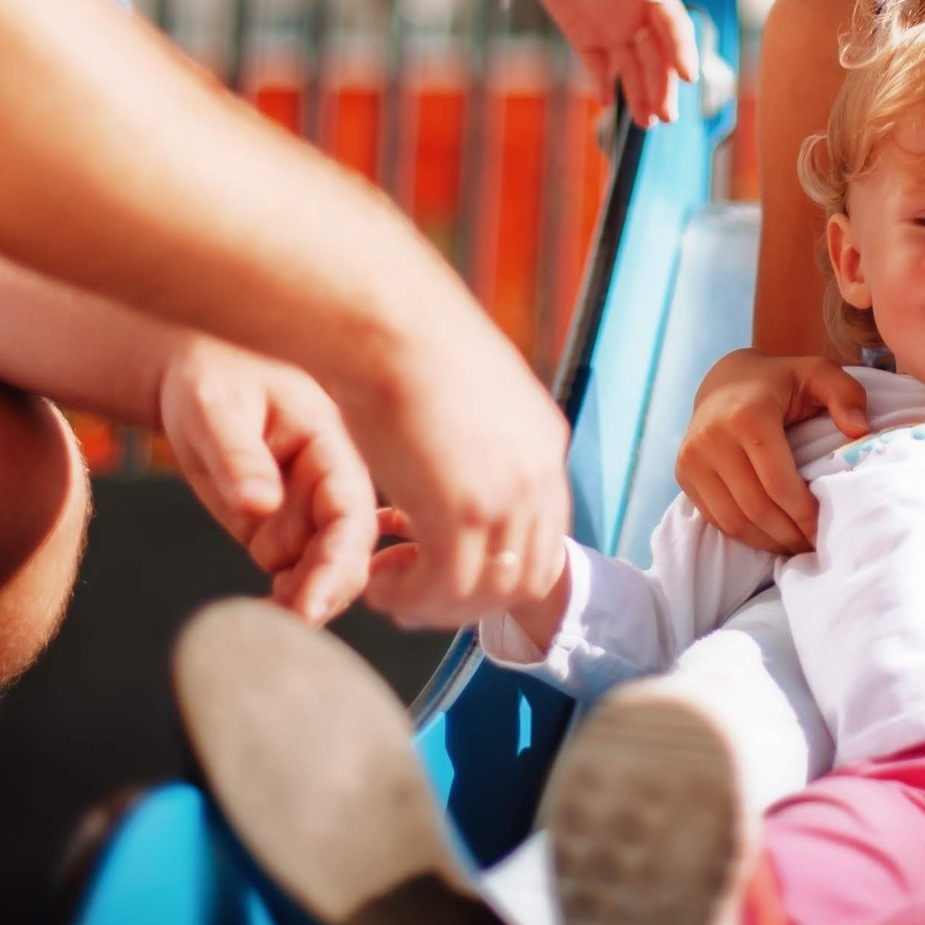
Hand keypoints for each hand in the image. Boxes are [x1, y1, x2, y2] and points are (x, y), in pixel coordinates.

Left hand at [157, 334, 379, 624]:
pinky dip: (283, 604)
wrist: (195, 371)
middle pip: (350, 555)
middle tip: (278, 630)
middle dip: (323, 596)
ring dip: (302, 607)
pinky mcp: (282, 530)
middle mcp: (331, 482)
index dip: (340, 563)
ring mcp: (309, 510)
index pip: (352, 512)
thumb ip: (238, 454)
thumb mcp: (215, 407)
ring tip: (260, 629)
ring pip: (325, 574)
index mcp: (331, 445)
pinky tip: (256, 619)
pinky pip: (295, 578)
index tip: (312, 606)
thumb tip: (259, 506)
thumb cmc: (212, 373)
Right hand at [335, 291, 572, 630]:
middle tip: (421, 596)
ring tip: (391, 590)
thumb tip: (454, 455)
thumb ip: (477, 435)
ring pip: (487, 591)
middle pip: (527, 574)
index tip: (454, 570)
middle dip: (474, 599)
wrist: (386, 318)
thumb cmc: (406, 339)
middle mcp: (536, 472)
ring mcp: (503, 495)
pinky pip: (445, 587)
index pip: (545, 534)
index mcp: (543, 440)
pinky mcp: (460, 512)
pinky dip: (412, 600)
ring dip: (438, 605)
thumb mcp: (467, 391)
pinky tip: (379, 583)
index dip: (499, 565)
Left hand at [520, 0, 698, 124]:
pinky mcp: (585, 37)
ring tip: (648, 124)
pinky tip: (607, 103)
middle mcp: (638, 13)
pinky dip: (602, 85)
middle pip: (657, 57)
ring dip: (641, 95)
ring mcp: (613, 27)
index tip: (690, 77)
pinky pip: (597, 67)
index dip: (683, 51)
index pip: (674, 26)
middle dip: (664, 87)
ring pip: (632, 69)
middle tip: (667, 117)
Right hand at [674, 349, 870, 552]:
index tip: (826, 527)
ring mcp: (692, 457)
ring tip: (796, 544)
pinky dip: (746, 535)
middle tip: (815, 543)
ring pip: (734, 521)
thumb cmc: (780, 382)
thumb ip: (846, 394)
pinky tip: (771, 535)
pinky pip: (717, 519)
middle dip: (789, 534)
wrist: (724, 379)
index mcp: (747, 415)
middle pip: (756, 508)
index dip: (804, 514)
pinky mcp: (683, 472)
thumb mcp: (818, 373)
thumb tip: (860, 430)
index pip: (777, 483)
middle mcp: (712, 437)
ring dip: (769, 541)